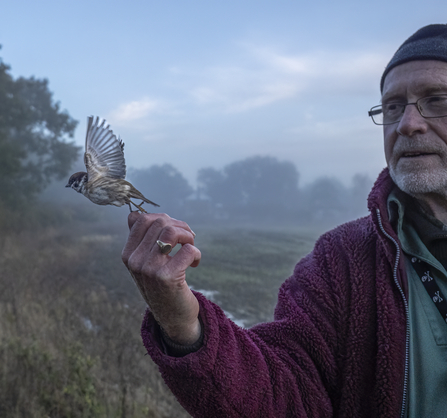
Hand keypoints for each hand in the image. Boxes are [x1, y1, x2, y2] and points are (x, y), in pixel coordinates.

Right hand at [122, 213, 200, 344]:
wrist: (172, 317)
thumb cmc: (162, 284)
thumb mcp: (145, 262)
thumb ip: (141, 239)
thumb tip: (133, 213)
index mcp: (128, 254)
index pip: (141, 219)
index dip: (163, 218)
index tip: (175, 230)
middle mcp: (135, 261)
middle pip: (159, 222)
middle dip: (180, 226)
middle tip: (189, 239)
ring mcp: (149, 270)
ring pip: (171, 232)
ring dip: (188, 236)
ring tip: (192, 246)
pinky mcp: (167, 278)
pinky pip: (187, 250)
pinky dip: (196, 253)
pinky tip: (195, 263)